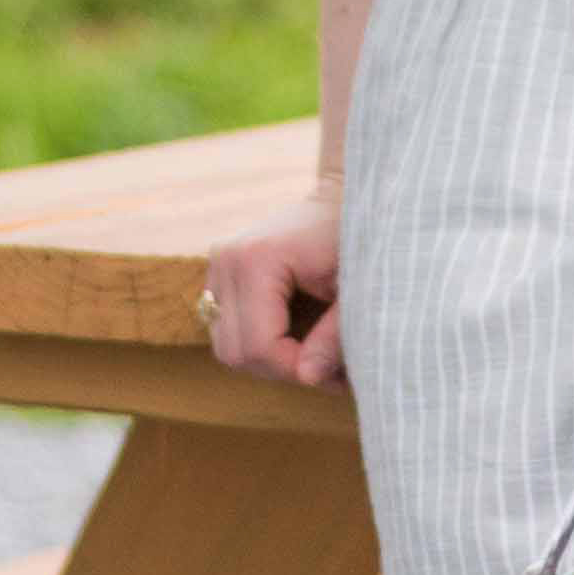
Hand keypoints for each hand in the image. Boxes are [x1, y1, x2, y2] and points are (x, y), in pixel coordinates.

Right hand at [204, 189, 345, 384]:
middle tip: (324, 366)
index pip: (259, 344)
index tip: (331, 369)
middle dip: (280, 369)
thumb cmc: (355, 238)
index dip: (294, 368)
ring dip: (268, 360)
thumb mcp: (355, 288)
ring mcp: (217, 265)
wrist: (343, 196)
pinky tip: (294, 335)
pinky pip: (227, 330)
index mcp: (257, 259)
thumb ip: (335, 335)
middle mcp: (226, 261)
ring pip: (227, 347)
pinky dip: (258, 343)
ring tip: (312, 352)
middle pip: (235, 352)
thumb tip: (308, 378)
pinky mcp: (219, 272)